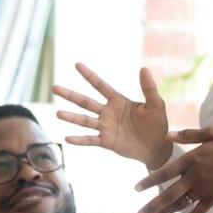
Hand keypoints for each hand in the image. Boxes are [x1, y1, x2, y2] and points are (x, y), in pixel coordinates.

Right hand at [53, 64, 171, 167]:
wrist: (157, 146)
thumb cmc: (157, 123)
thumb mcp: (156, 104)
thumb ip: (149, 88)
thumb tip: (144, 68)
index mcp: (118, 101)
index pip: (100, 85)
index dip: (89, 75)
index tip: (77, 65)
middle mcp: (108, 112)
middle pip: (85, 102)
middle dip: (70, 95)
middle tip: (54, 87)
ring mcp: (105, 127)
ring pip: (84, 120)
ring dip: (71, 117)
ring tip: (57, 113)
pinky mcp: (106, 142)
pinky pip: (90, 140)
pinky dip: (79, 140)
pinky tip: (67, 138)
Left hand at [134, 127, 212, 212]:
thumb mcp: (212, 133)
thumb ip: (189, 134)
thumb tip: (168, 135)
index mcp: (192, 160)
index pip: (165, 172)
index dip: (149, 181)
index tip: (136, 189)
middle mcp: (195, 177)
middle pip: (169, 194)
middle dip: (152, 206)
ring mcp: (204, 189)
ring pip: (181, 204)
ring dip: (166, 212)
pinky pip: (199, 211)